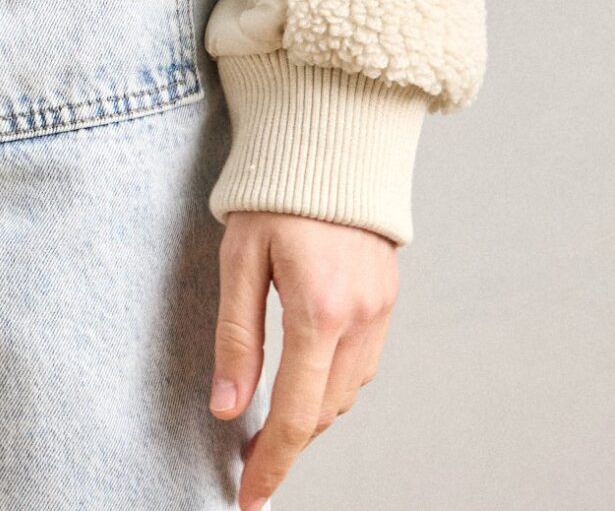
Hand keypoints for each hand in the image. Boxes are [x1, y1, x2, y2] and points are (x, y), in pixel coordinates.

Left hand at [211, 210, 399, 508]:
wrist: (329, 139)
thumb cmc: (274, 192)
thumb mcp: (238, 259)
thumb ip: (236, 337)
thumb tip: (226, 407)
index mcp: (318, 310)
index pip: (293, 413)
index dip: (270, 463)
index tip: (249, 497)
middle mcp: (359, 318)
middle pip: (323, 411)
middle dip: (287, 442)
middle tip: (249, 457)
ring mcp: (381, 309)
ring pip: (347, 394)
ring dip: (310, 415)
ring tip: (271, 422)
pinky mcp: (388, 298)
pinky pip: (363, 364)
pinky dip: (333, 384)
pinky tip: (306, 378)